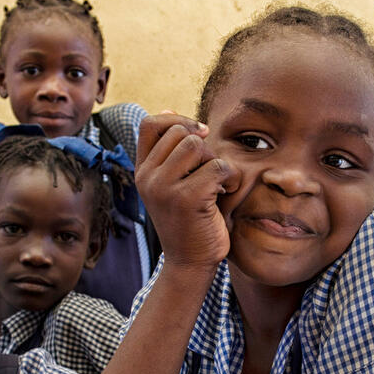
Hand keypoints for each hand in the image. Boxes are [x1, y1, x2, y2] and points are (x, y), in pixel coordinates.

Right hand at [135, 113, 238, 271]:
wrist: (190, 264)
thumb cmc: (189, 221)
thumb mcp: (172, 183)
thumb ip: (171, 152)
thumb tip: (170, 110)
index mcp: (142, 171)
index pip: (151, 124)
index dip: (177, 120)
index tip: (199, 133)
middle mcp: (147, 178)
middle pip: (182, 132)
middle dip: (204, 147)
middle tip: (210, 174)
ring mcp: (163, 187)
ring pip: (198, 145)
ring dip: (216, 162)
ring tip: (217, 186)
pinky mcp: (186, 198)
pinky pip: (218, 167)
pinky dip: (230, 179)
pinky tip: (225, 196)